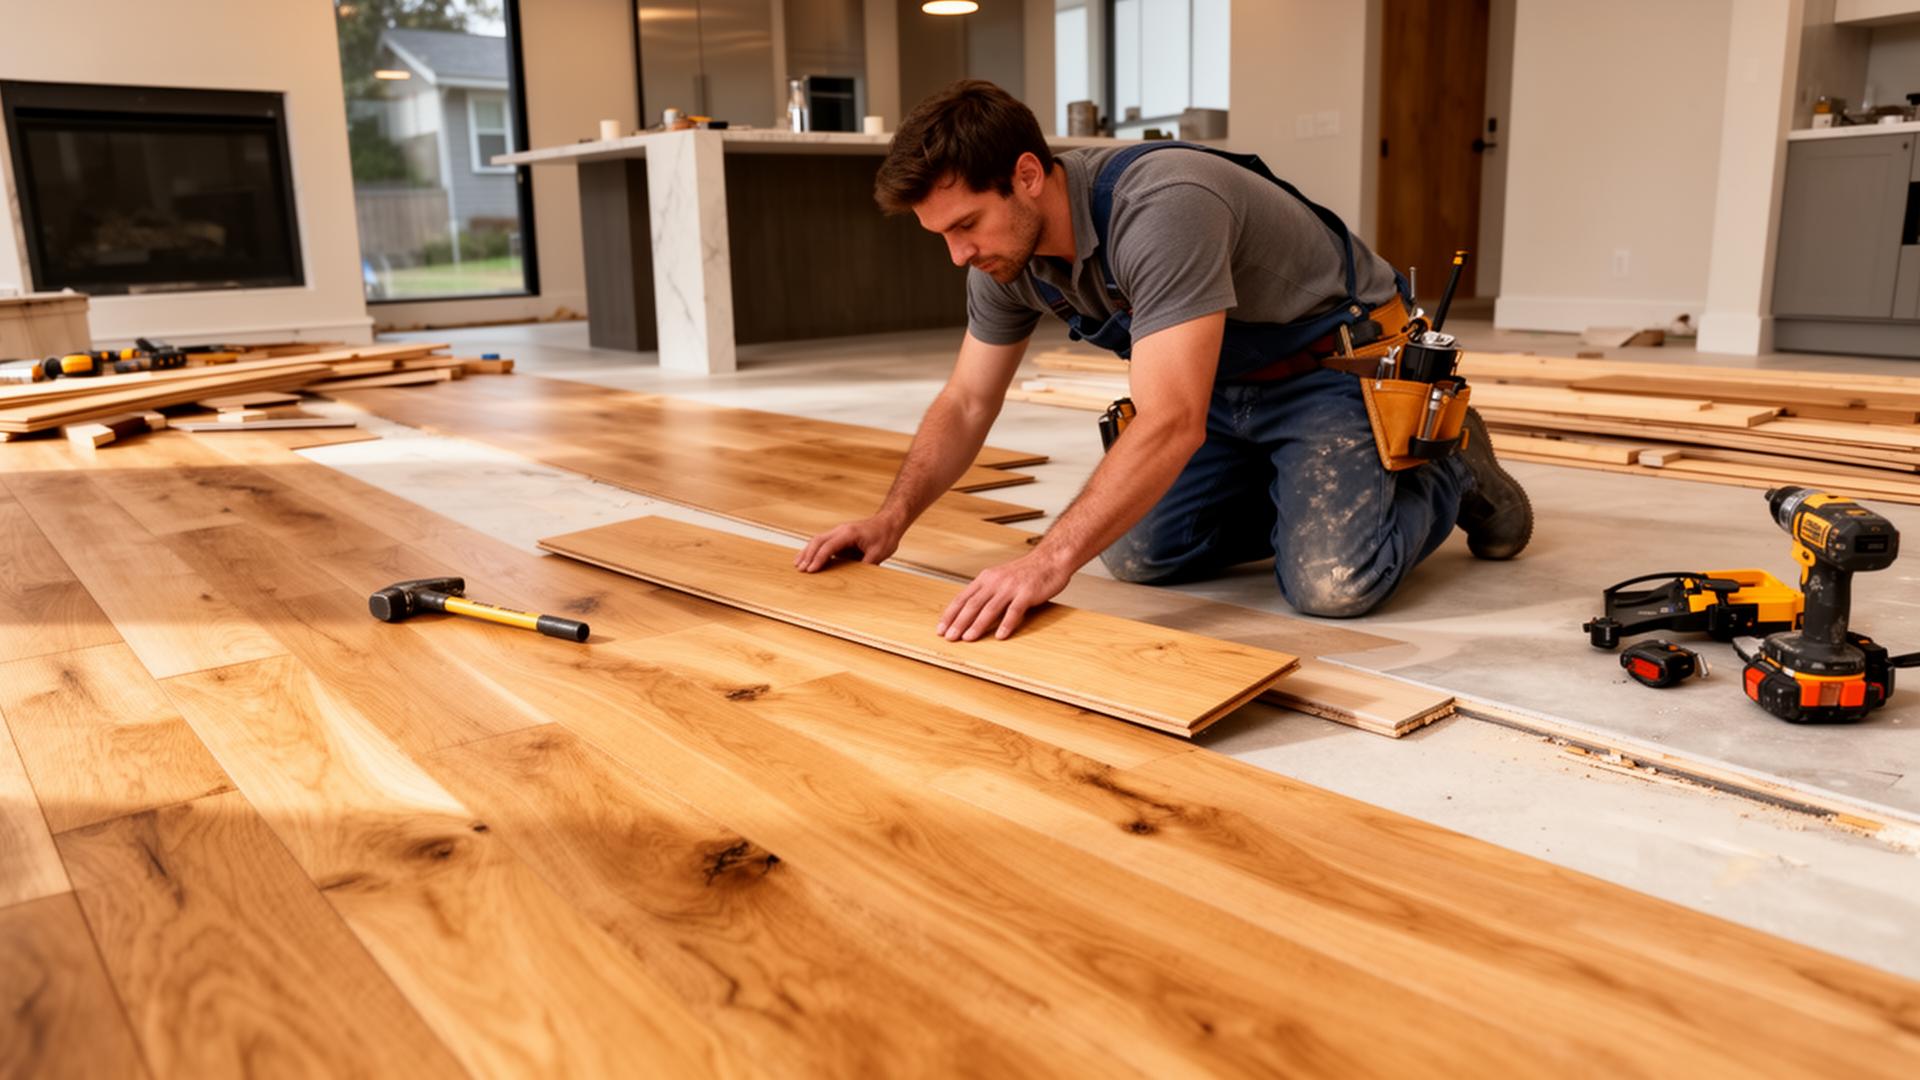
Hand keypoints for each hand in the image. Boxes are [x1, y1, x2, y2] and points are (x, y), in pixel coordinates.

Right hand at [795, 514, 904, 571]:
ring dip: (807, 552)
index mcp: (849, 533)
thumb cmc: (885, 535)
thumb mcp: (878, 553)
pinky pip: (823, 542)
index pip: (829, 546)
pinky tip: (806, 558)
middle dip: (807, 555)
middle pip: (818, 541)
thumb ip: (865, 565)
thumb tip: (855, 579)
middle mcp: (840, 530)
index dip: (819, 559)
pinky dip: (813, 550)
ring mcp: (838, 532)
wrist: (889, 522)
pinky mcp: (839, 537)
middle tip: (800, 569)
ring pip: (817, 540)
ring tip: (797, 564)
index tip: (811, 570)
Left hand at [936, 550, 1074, 641]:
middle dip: (959, 622)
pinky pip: (1014, 611)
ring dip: (977, 625)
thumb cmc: (1025, 572)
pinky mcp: (1027, 593)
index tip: (941, 629)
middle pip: (972, 604)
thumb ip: (985, 592)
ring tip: (968, 638)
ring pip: (989, 608)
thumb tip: (968, 611)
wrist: (1050, 559)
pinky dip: (1006, 624)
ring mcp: (1011, 587)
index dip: (950, 614)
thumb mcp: (999, 578)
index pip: (962, 598)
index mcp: (985, 579)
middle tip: (949, 637)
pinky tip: (1000, 636)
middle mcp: (995, 582)